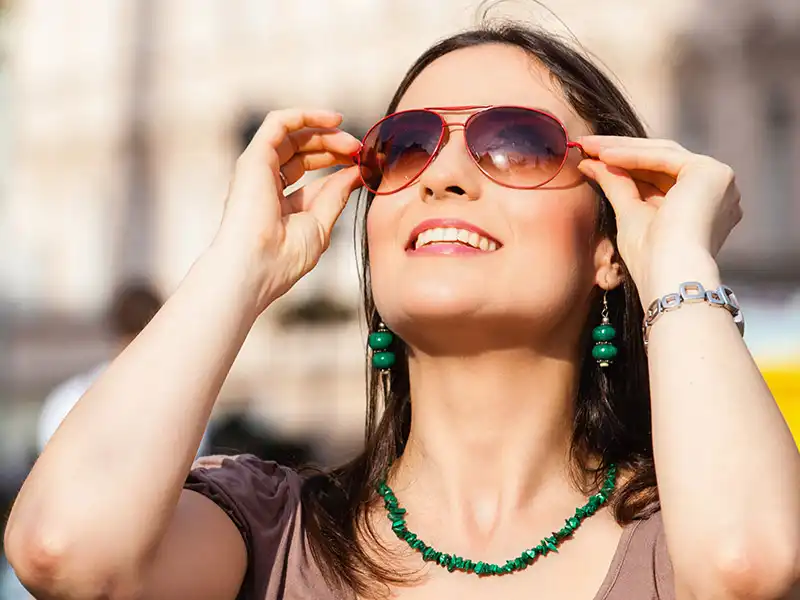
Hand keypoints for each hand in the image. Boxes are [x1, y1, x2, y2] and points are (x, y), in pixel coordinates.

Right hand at [211, 108, 361, 311]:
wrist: (257, 267)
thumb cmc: (284, 257)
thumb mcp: (320, 224)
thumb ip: (336, 195)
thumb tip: (356, 172)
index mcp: (280, 205)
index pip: (312, 176)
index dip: (339, 167)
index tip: (366, 167)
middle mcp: (266, 184)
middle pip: (303, 153)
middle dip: (335, 147)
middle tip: (361, 152)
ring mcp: (258, 170)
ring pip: (293, 135)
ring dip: (326, 133)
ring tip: (353, 143)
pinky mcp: (254, 158)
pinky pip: (278, 123)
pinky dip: (305, 115)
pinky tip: (333, 119)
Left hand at [576, 137, 742, 301]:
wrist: (669, 275)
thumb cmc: (651, 259)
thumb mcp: (629, 214)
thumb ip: (616, 185)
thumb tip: (589, 163)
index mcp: (702, 205)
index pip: (660, 174)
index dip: (624, 165)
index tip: (591, 158)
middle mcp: (716, 190)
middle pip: (660, 160)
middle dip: (620, 151)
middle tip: (586, 145)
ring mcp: (718, 179)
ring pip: (661, 154)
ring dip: (622, 149)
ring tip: (589, 147)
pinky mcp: (711, 172)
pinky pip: (663, 157)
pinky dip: (632, 155)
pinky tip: (603, 154)